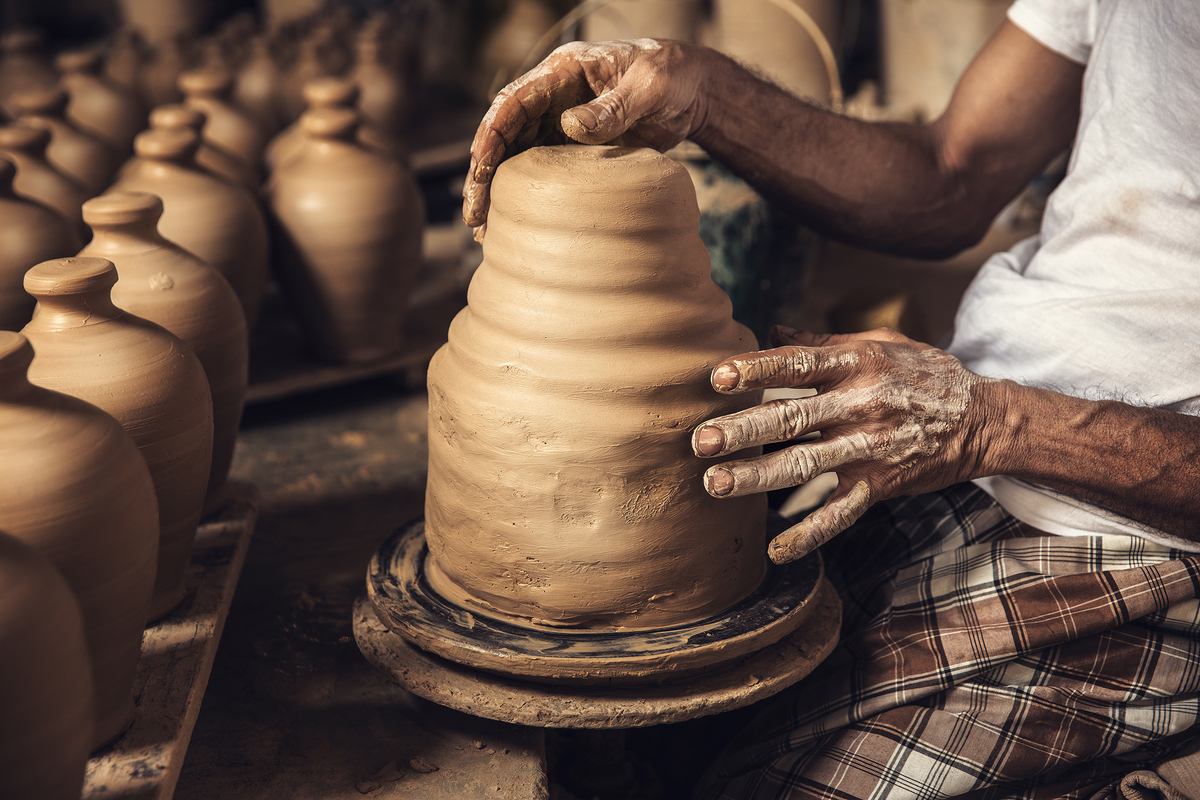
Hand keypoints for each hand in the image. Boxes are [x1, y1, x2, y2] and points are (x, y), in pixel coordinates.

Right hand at [464, 39, 710, 237]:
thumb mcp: (649, 87)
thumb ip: (612, 106)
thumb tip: (570, 127)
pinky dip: (526, 199)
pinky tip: (515, 226)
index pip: (513, 101)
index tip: (480, 168)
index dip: (492, 134)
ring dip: (498, 193)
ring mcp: (560, 125)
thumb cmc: (672, 75)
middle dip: (483, 175)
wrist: (694, 92)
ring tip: (484, 232)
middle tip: (474, 216)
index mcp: (563, 71)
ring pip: (517, 159)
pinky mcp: (574, 150)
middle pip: (505, 136)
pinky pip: (542, 175)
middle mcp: (553, 98)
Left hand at [691, 326, 1002, 562]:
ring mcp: (869, 448)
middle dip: (744, 430)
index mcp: (856, 363)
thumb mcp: (880, 343)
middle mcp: (860, 405)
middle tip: (701, 441)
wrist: (984, 417)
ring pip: (806, 465)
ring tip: (715, 484)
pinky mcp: (880, 483)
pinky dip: (810, 533)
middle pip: (793, 418)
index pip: (797, 364)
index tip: (718, 377)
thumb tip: (771, 328)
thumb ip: (823, 341)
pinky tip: (775, 549)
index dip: (757, 369)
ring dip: (758, 478)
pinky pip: (841, 512)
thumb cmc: (923, 373)